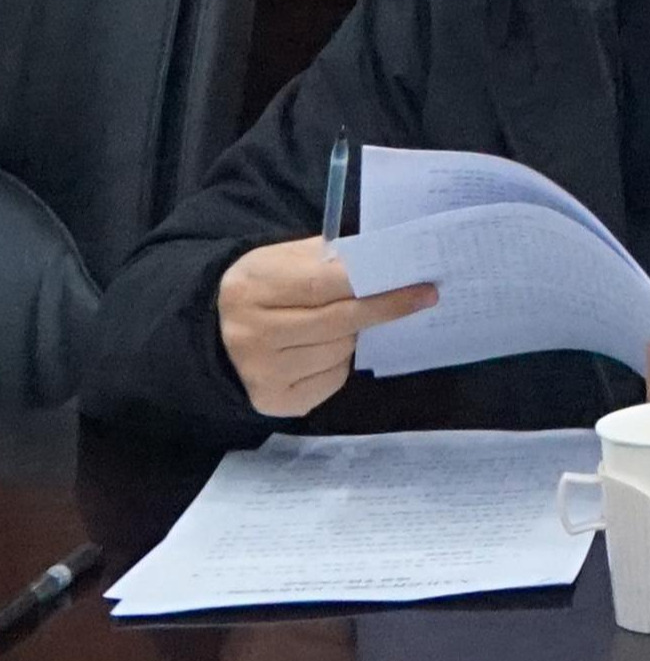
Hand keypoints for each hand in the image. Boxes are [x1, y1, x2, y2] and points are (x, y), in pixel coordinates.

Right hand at [216, 237, 437, 417]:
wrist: (216, 332)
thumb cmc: (264, 288)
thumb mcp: (285, 259)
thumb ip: (331, 259)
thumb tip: (388, 263)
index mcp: (251, 289)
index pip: (325, 287)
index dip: (376, 287)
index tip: (421, 285)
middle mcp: (250, 335)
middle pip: (338, 324)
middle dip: (382, 310)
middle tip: (420, 298)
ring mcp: (260, 373)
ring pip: (339, 352)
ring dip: (353, 336)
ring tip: (342, 323)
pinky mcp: (272, 401)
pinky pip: (332, 380)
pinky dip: (339, 363)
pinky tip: (323, 350)